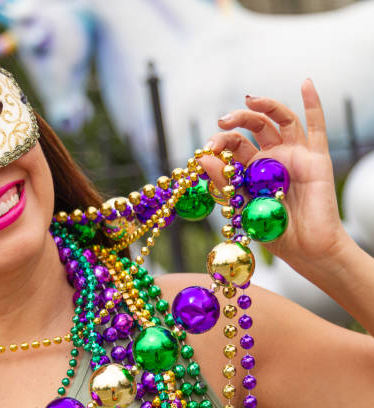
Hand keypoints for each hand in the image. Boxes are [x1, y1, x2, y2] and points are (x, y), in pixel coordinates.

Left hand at [200, 79, 347, 273]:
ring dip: (265, 106)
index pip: (233, 145)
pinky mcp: (316, 157)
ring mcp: (294, 154)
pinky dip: (313, 103)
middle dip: (236, 120)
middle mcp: (271, 157)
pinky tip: (306, 83)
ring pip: (279, 120)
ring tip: (249, 99)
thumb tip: (202, 157)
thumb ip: (225, 182)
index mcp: (251, 169)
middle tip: (222, 122)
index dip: (219, 142)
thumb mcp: (242, 207)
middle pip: (253, 128)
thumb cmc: (273, 232)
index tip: (206, 149)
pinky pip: (316, 126)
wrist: (307, 250)